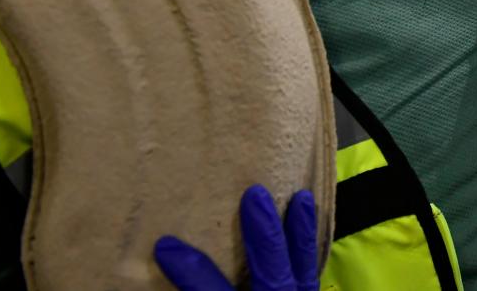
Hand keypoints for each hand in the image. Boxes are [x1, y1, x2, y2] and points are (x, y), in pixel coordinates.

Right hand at [155, 186, 318, 290]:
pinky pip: (311, 275)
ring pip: (302, 271)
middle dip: (264, 236)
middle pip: (270, 273)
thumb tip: (170, 250)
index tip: (165, 244)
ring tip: (302, 197)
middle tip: (255, 194)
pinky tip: (308, 223)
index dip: (191, 271)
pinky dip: (310, 249)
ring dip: (301, 234)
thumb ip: (201, 287)